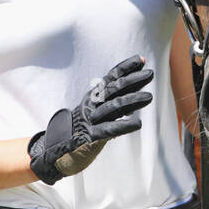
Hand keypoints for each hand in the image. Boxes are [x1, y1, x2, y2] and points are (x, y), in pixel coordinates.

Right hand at [28, 55, 154, 183]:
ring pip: (113, 106)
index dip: (126, 68)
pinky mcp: (90, 136)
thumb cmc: (85, 127)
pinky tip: (137, 123)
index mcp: (94, 96)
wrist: (58, 148)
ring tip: (149, 97)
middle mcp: (92, 104)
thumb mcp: (100, 110)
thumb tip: (139, 88)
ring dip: (132, 100)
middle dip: (133, 80)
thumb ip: (119, 100)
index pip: (111, 78)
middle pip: (114, 89)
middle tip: (150, 74)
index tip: (141, 60)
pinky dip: (123, 125)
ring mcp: (91, 119)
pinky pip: (109, 129)